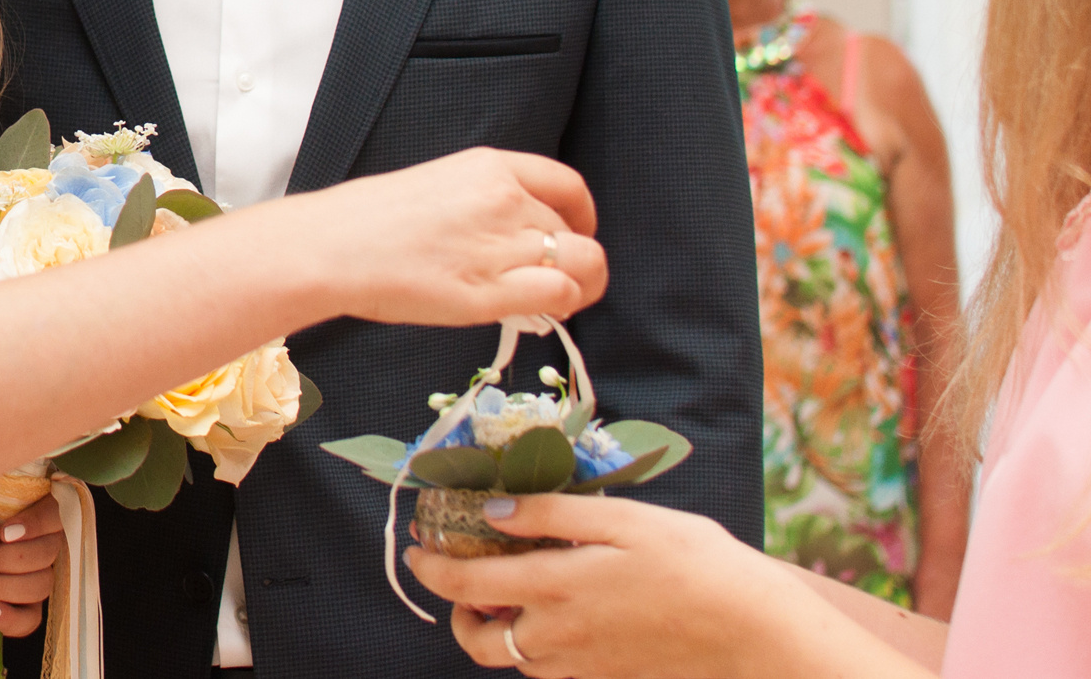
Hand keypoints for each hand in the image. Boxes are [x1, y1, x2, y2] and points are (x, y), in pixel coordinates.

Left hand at [0, 494, 64, 637]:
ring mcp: (25, 576)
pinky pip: (31, 619)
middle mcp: (29, 541)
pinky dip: (11, 618)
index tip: (4, 534)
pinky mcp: (14, 608)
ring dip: (3, 586)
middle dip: (5, 559)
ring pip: (41, 584)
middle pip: (48, 552)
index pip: (52, 511)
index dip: (37, 523)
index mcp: (17, 506)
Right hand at [299, 147, 606, 327]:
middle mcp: (504, 199)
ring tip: (562, 300)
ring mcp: (501, 244)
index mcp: (489, 167)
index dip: (582, 215)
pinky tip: (544, 312)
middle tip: (554, 280)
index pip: (567, 186)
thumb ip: (481, 200)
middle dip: (572, 257)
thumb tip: (512, 234)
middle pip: (573, 230)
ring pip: (583, 262)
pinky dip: (564, 304)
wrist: (331, 247)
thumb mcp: (435, 184)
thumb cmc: (367, 220)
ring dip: (583, 285)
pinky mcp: (491, 291)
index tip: (575, 232)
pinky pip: (560, 293)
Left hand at [402, 493, 792, 677]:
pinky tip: (562, 614)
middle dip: (458, 612)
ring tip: (513, 591)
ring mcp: (584, 666)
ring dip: (498, 629)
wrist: (756, 633)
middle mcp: (558, 637)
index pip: (464, 586)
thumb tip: (491, 509)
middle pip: (477, 640)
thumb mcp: (622, 518)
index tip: (416, 549)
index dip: (430, 569)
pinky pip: (552, 672)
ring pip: (514, 659)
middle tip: (466, 576)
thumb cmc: (696, 563)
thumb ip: (550, 513)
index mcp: (554, 588)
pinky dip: (537, 646)